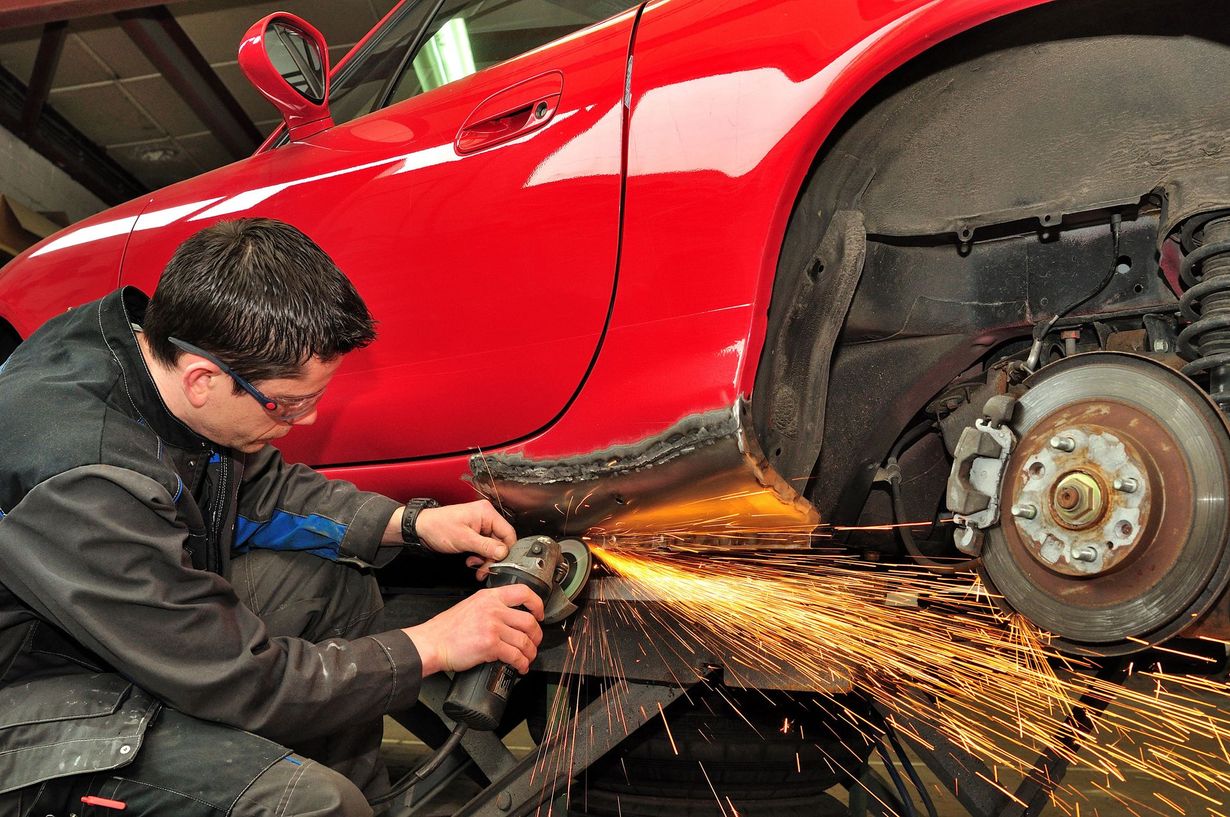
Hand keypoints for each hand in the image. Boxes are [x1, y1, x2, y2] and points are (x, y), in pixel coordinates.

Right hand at [403, 584, 544, 675]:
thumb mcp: (471, 605)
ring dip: (530, 653)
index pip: (523, 591)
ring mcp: (492, 626)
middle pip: (529, 620)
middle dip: (537, 635)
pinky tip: (520, 666)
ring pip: (525, 640)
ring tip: (527, 658)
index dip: (537, 604)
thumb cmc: (447, 628)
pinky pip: (515, 655)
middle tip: (534, 642)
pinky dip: (522, 663)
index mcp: (489, 597)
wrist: (432, 643)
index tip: (539, 614)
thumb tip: (510, 616)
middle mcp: (493, 609)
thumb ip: (491, 606)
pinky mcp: (490, 645)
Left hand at [414, 500, 515, 562]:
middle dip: (493, 558)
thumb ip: (486, 546)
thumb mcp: (464, 539)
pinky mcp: (475, 533)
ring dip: (485, 559)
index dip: (506, 550)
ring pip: (493, 547)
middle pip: (501, 542)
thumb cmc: (438, 527)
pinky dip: (479, 556)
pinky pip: (484, 547)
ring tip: (475, 566)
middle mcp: (486, 517)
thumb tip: (503, 552)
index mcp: (487, 513)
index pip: (508, 533)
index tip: (499, 563)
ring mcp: (480, 525)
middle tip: (484, 569)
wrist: (421, 528)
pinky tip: (471, 561)